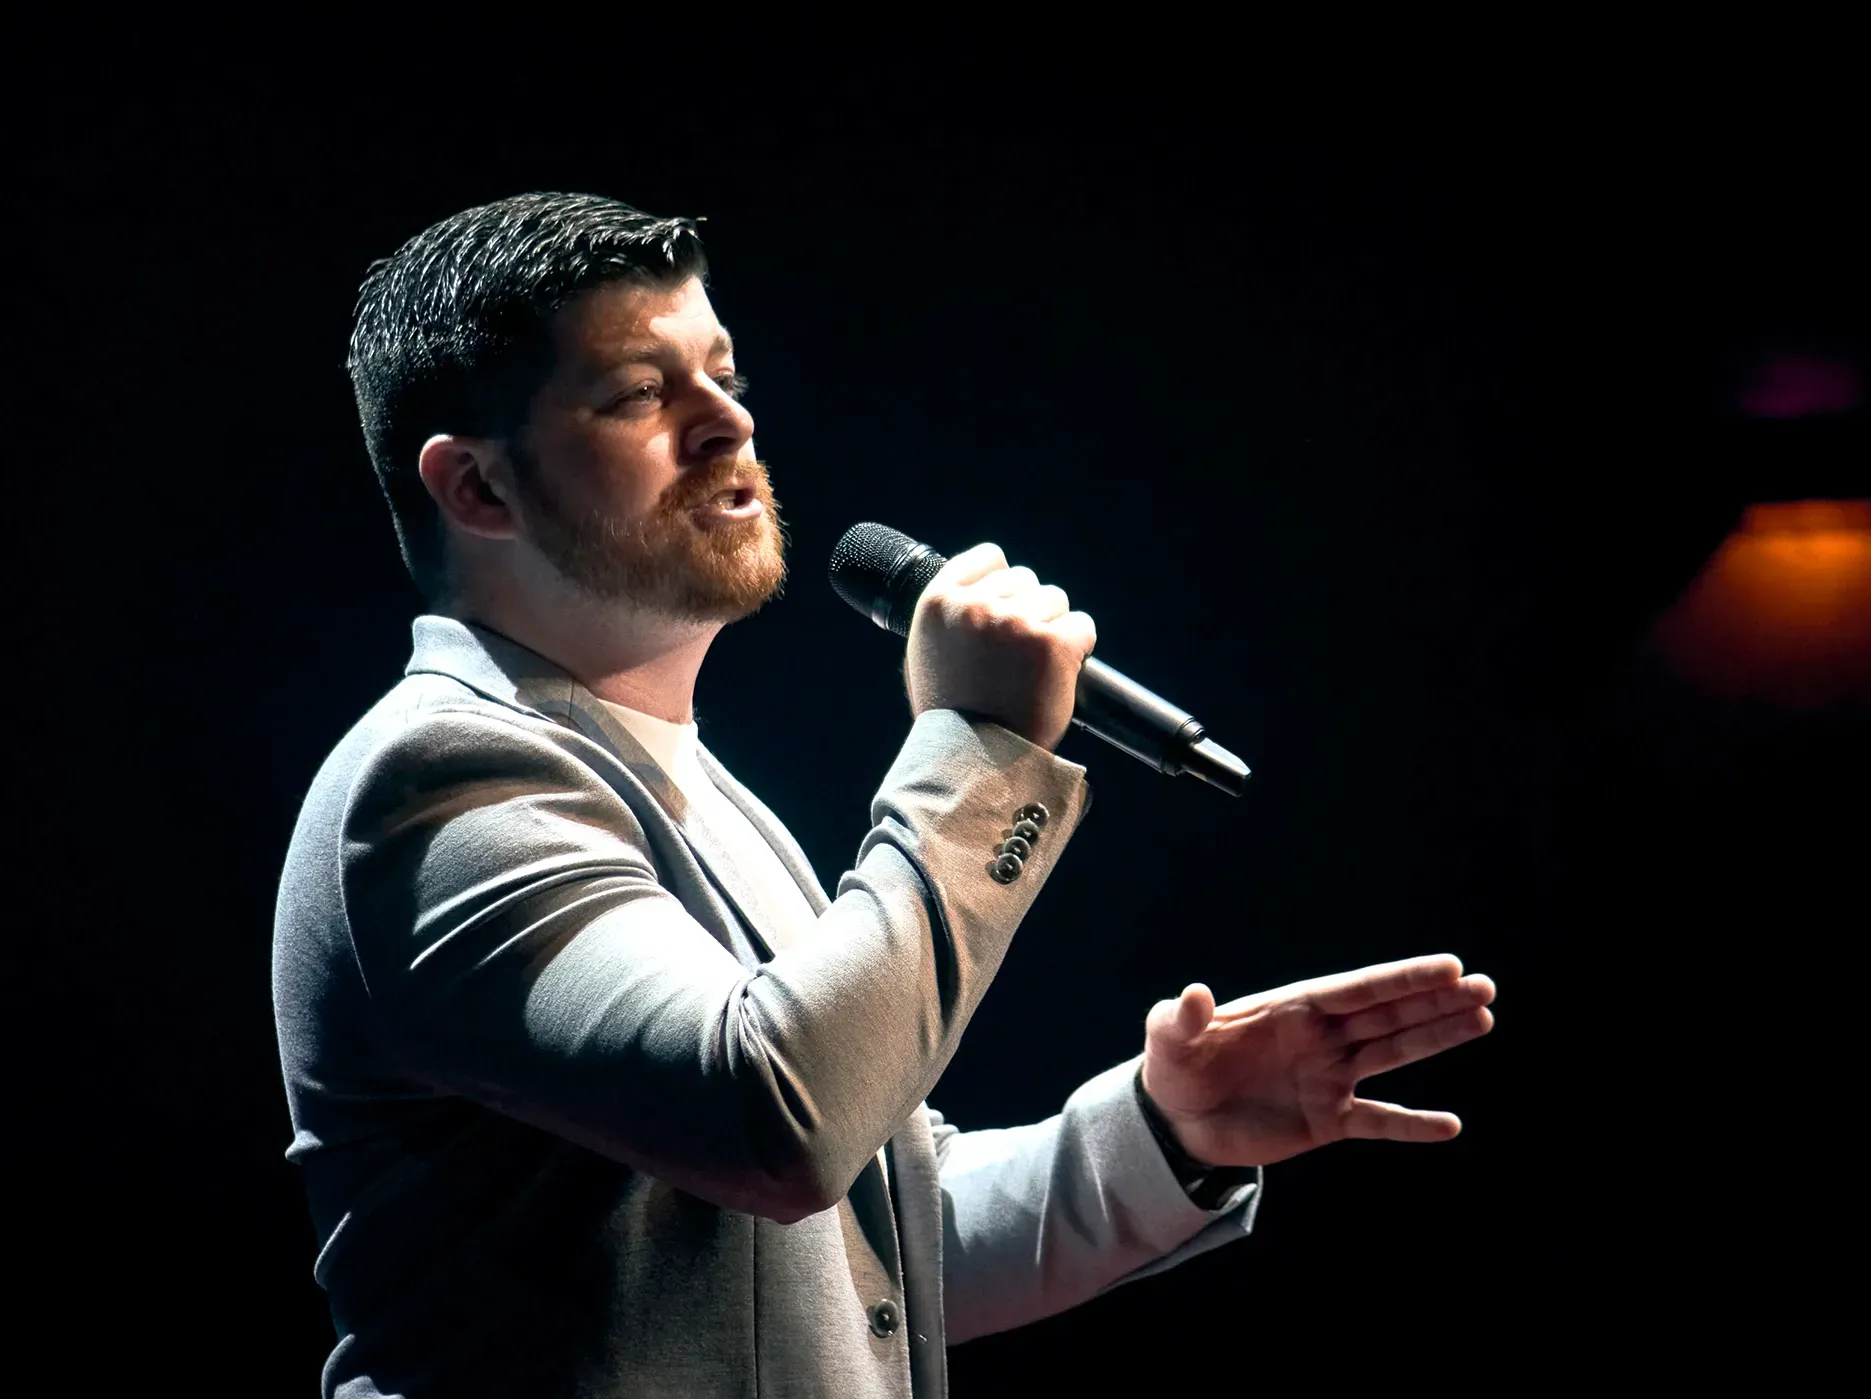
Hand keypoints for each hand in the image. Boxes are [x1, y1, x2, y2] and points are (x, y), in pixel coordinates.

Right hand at [904, 543, 1096, 750]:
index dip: (1003, 581)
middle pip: (1026, 578)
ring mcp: (1015, 623)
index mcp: (937, 602)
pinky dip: (1078, 646)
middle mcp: (975, 606)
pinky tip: (1058, 672)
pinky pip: (1083, 626)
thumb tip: (978, 590)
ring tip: (1034, 668)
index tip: (1006, 607)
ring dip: (1053, 628)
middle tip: (1018, 655)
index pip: (989, 557)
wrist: (974, 762)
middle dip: (1029, 610)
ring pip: (1056, 599)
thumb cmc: (951, 716)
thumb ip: (950, 617)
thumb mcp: (926, 654)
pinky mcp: (1052, 644)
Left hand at [1139, 955, 1495, 1168]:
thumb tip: (1194, 994)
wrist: (1176, 1120)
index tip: (1449, 967)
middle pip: (1388, 1015)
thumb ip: (1182, 1016)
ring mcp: (1328, 1077)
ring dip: (1437, 1038)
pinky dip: (1411, 1125)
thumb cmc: (1175, 1067)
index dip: (1403, 979)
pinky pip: (1377, 1120)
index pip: (1357, 990)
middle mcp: (1320, 1037)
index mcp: (1292, 1008)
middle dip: (1435, 1000)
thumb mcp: (1168, 1039)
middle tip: (1486, 986)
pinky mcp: (1326, 1120)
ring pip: (1394, 1053)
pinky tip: (1450, 1126)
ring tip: (1483, 1018)